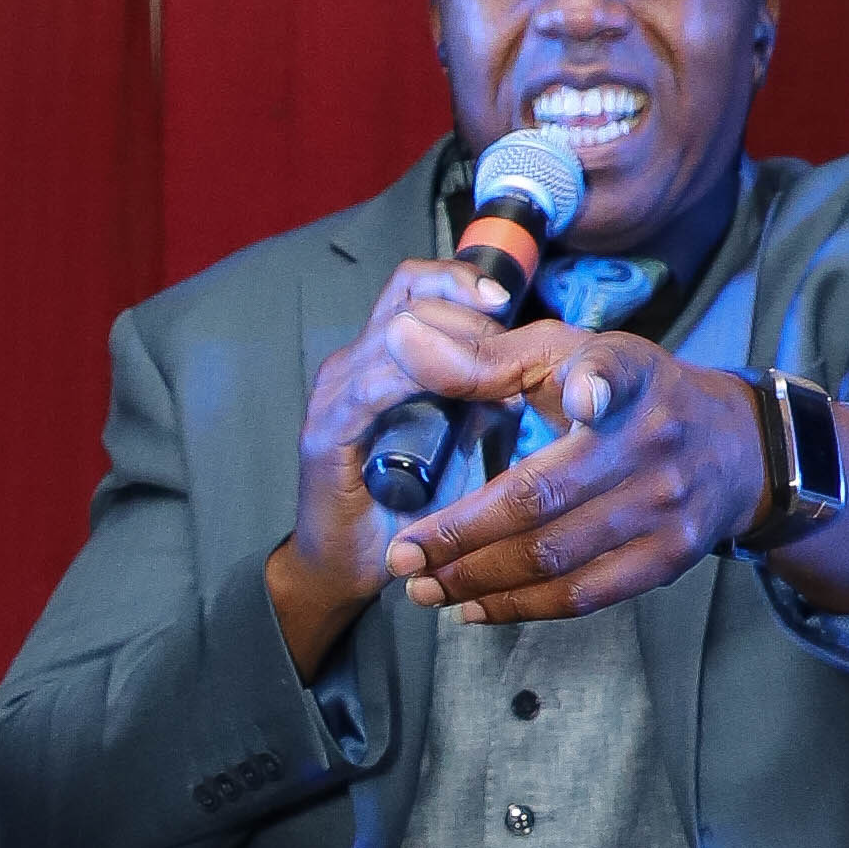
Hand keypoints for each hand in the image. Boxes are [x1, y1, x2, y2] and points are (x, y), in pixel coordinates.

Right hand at [267, 255, 551, 656]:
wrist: (346, 566)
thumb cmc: (403, 507)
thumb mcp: (453, 444)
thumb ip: (478, 405)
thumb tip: (520, 380)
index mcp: (380, 358)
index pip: (417, 287)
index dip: (461, 281)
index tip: (505, 298)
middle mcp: (352, 362)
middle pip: (409, 295)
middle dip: (466, 309)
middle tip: (508, 342)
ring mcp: (336, 393)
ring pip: (397, 331)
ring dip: (453, 343)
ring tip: (493, 368)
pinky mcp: (328, 430)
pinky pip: (374, 385)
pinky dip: (420, 378)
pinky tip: (460, 393)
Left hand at [389, 333, 767, 626]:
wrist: (736, 447)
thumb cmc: (627, 394)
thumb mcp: (569, 355)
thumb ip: (485, 356)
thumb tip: (402, 339)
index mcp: (628, 376)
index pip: (614, 375)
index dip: (595, 385)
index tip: (579, 395)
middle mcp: (652, 441)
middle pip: (543, 499)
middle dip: (462, 535)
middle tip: (402, 556)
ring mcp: (665, 506)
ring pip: (556, 557)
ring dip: (478, 580)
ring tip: (424, 588)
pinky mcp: (669, 558)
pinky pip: (584, 595)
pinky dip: (521, 606)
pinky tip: (474, 608)